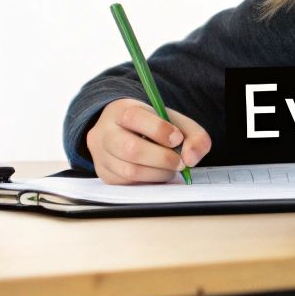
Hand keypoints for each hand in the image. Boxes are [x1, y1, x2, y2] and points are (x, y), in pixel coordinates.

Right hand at [86, 98, 211, 184]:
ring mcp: (101, 155)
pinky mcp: (105, 175)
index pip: (134, 117)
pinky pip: (129, 184)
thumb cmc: (151, 126)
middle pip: (131, 149)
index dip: (160, 130)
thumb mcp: (173, 121)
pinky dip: (149, 181)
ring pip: (130, 171)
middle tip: (180, 162)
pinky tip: (157, 173)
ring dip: (159, 173)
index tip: (177, 139)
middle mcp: (105, 132)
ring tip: (170, 168)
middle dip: (163, 158)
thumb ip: (193, 135)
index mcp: (121, 110)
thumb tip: (191, 158)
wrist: (124, 132)